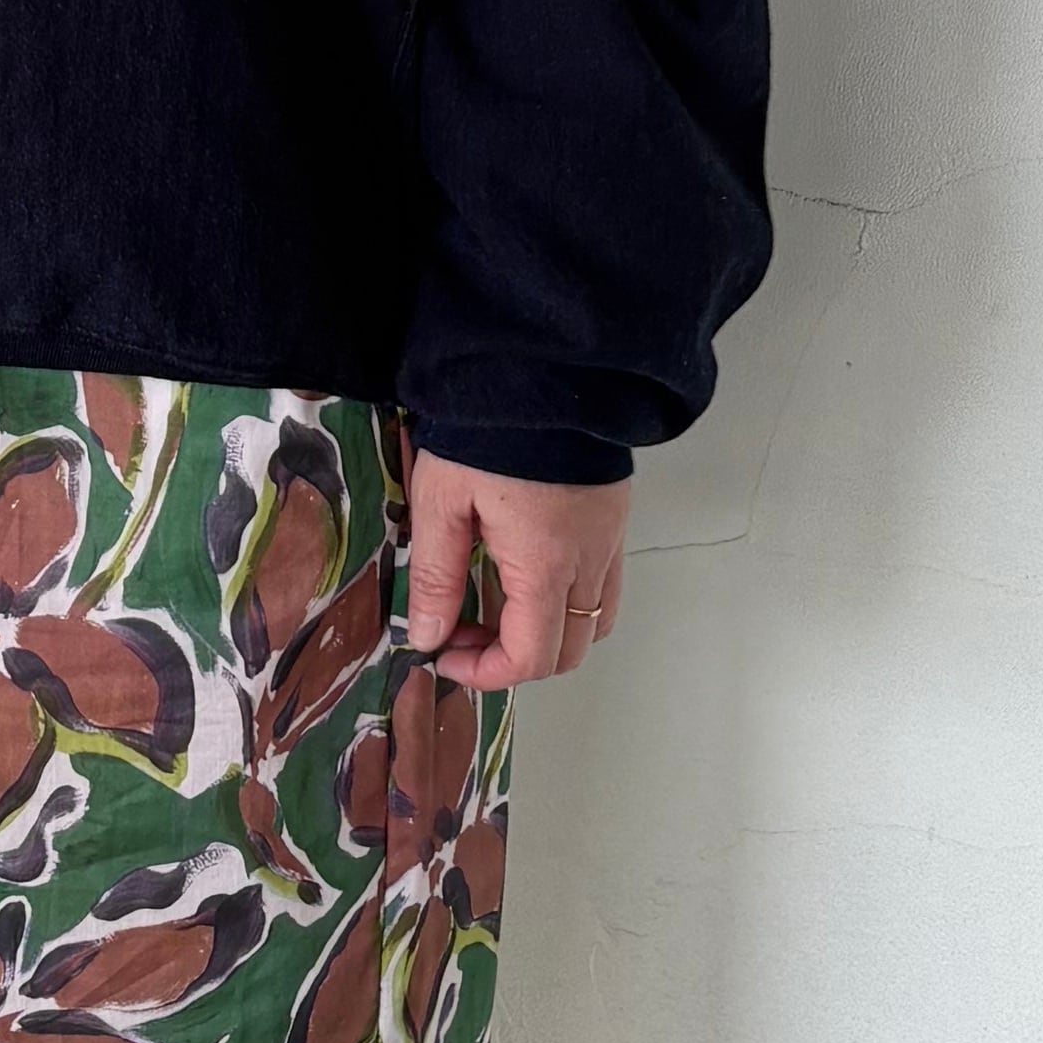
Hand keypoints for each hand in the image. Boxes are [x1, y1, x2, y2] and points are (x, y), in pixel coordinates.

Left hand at [404, 453, 628, 687]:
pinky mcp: (614, 518)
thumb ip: (437, 576)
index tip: (443, 653)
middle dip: (513, 659)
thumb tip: (428, 636)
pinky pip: (604, 587)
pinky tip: (528, 574)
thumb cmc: (486, 432)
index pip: (530, 657)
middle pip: (568, 652)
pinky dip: (571, 602)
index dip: (484, 672)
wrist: (543, 369)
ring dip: (547, 633)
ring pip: (594, 623)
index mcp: (546, 566)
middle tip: (461, 630)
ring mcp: (609, 541)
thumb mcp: (442, 502)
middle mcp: (589, 562)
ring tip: (494, 606)